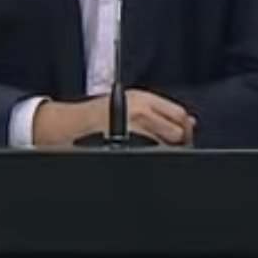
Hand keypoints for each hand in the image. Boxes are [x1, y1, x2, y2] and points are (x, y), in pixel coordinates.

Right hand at [31, 89, 196, 146]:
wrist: (67, 125)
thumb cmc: (98, 114)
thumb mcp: (131, 103)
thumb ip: (161, 111)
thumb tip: (190, 122)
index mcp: (143, 99)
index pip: (179, 115)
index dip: (185, 128)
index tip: (183, 136)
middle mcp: (139, 112)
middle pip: (177, 133)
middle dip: (176, 142)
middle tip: (167, 147)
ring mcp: (131, 131)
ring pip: (166, 149)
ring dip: (164, 152)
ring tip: (151, 152)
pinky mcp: (122, 146)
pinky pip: (149, 157)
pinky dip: (149, 159)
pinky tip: (141, 157)